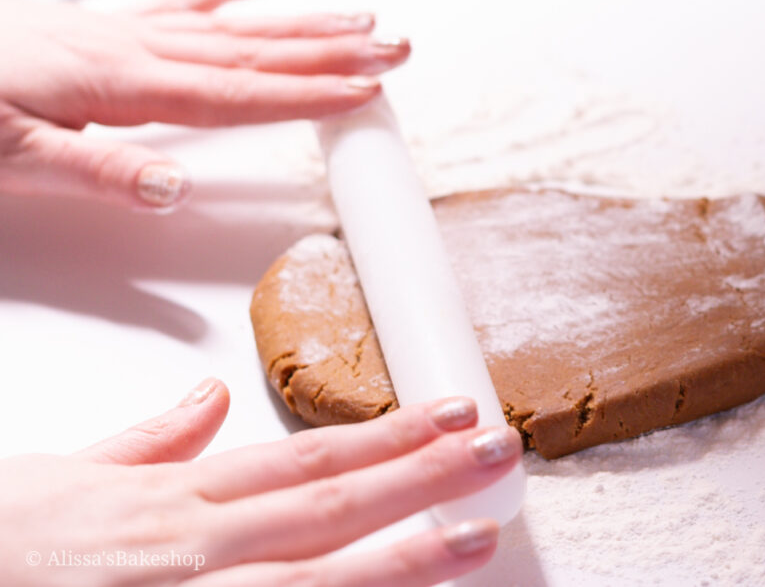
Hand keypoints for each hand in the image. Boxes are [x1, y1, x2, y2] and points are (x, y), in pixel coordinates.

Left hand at [0, 0, 410, 209]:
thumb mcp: (7, 156)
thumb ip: (96, 172)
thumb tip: (175, 188)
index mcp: (120, 83)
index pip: (235, 94)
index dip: (305, 96)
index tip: (364, 93)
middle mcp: (134, 49)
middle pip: (254, 53)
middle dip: (331, 54)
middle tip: (394, 49)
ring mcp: (124, 34)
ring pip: (233, 27)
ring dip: (302, 27)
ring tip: (360, 22)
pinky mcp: (107, 30)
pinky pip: (184, 3)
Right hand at [0, 379, 519, 586]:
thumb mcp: (63, 477)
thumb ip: (147, 441)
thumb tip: (212, 400)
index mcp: (171, 501)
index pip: (303, 457)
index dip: (385, 435)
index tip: (449, 414)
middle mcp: (188, 550)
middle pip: (326, 507)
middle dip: (420, 478)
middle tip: (498, 451)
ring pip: (310, 582)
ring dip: (401, 559)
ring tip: (476, 537)